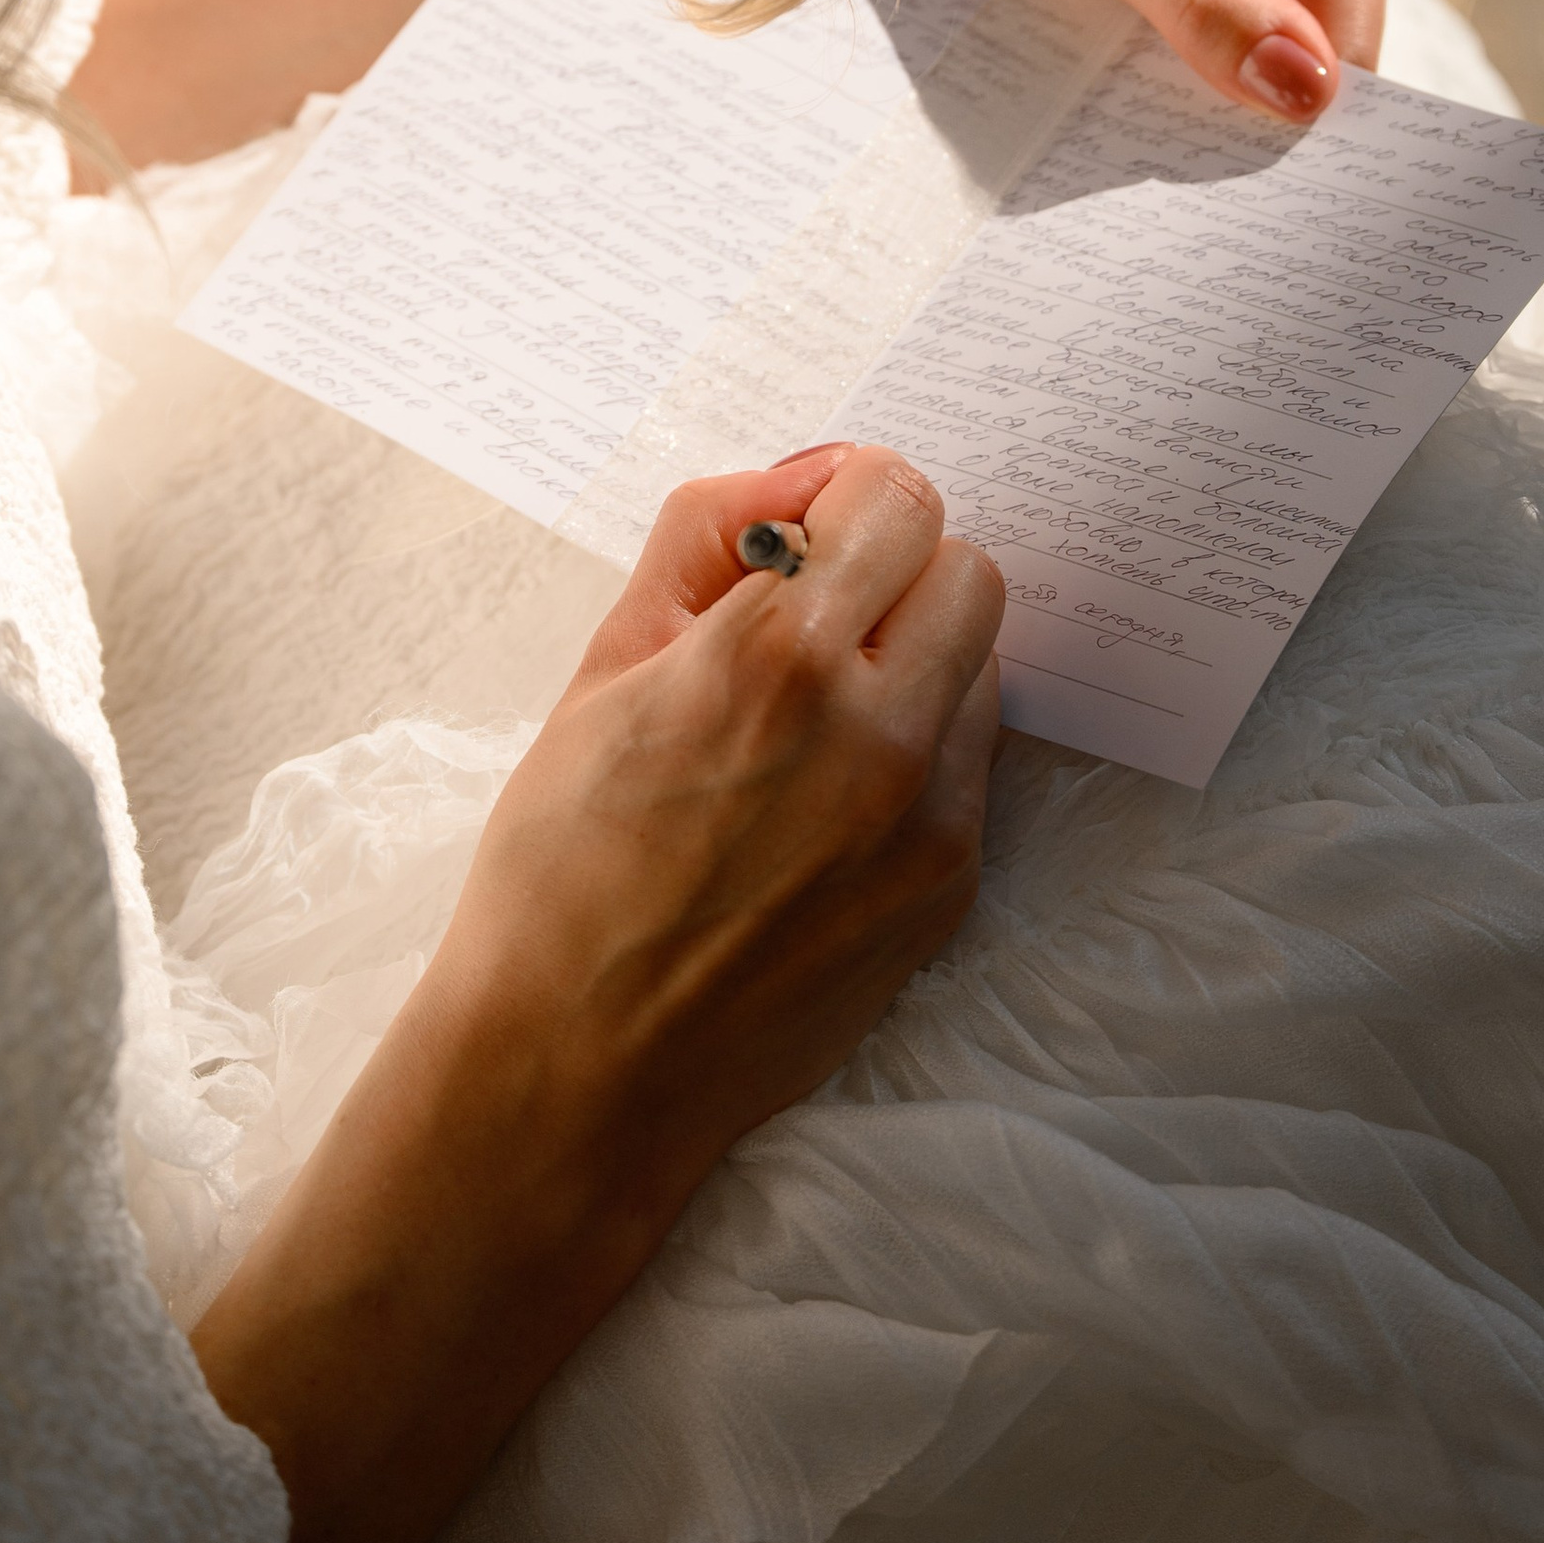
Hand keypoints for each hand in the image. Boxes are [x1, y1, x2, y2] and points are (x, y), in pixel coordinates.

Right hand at [191, 441, 1000, 1542]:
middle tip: (818, 614)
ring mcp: (926, 817)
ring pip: (981, 664)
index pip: (897, 497)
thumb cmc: (562, 861)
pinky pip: (973, 765)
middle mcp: (875, 728)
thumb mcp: (601, 665)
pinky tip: (832, 797)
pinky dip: (922, 750)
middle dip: (895, 569)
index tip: (806, 527)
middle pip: (965, 568)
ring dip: (918, 657)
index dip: (847, 496)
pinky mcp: (948, 888)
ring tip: (820, 714)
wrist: (576, 1065)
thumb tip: (796, 477)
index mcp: (773, 655)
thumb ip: (705, 536)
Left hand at [834, 0, 1404, 125]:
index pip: (1351, 33)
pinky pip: (1228, 20)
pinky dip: (1174, 46)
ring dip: (1199, 70)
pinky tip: (1115, 44)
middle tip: (1144, 120)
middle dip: (1243, 88)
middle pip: (1320, 41)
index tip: (1221, 176)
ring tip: (1113, 64)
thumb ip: (1206, 6)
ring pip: (1271, 41)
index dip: (1292, 108)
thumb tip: (1310, 94)